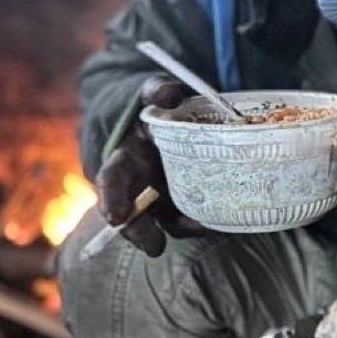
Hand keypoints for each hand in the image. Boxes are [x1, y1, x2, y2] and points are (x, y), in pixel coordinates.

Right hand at [95, 76, 207, 256]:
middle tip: (153, 246)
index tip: (115, 216)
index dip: (111, 198)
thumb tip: (168, 95)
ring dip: (187, 226)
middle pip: (133, 214)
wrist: (173, 114)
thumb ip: (158, 91)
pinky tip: (225, 222)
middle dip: (140, 231)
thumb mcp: (156, 92)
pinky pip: (194, 217)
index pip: (111, 181)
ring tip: (208, 226)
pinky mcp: (187, 201)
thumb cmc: (160, 105)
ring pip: (168, 221)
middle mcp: (140, 184)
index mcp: (126, 158)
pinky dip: (208, 221)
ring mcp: (163, 196)